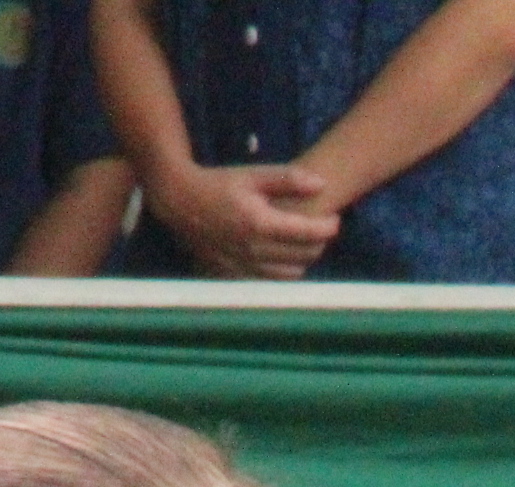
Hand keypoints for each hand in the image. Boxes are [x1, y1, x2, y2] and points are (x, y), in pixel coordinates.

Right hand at [151, 163, 339, 279]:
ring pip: (292, 273)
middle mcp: (254, 250)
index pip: (309, 234)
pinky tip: (284, 256)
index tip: (334, 219)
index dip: (329, 228)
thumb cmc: (218, 185)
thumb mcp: (252, 175)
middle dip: (320, 243)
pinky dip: (285, 271)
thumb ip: (287, 179)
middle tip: (321, 229)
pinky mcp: (237, 276)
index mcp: (260, 223)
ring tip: (304, 242)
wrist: (179, 203)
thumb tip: (322, 184)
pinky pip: (273, 282)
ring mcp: (244, 266)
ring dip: (304, 259)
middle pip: (305, 256)